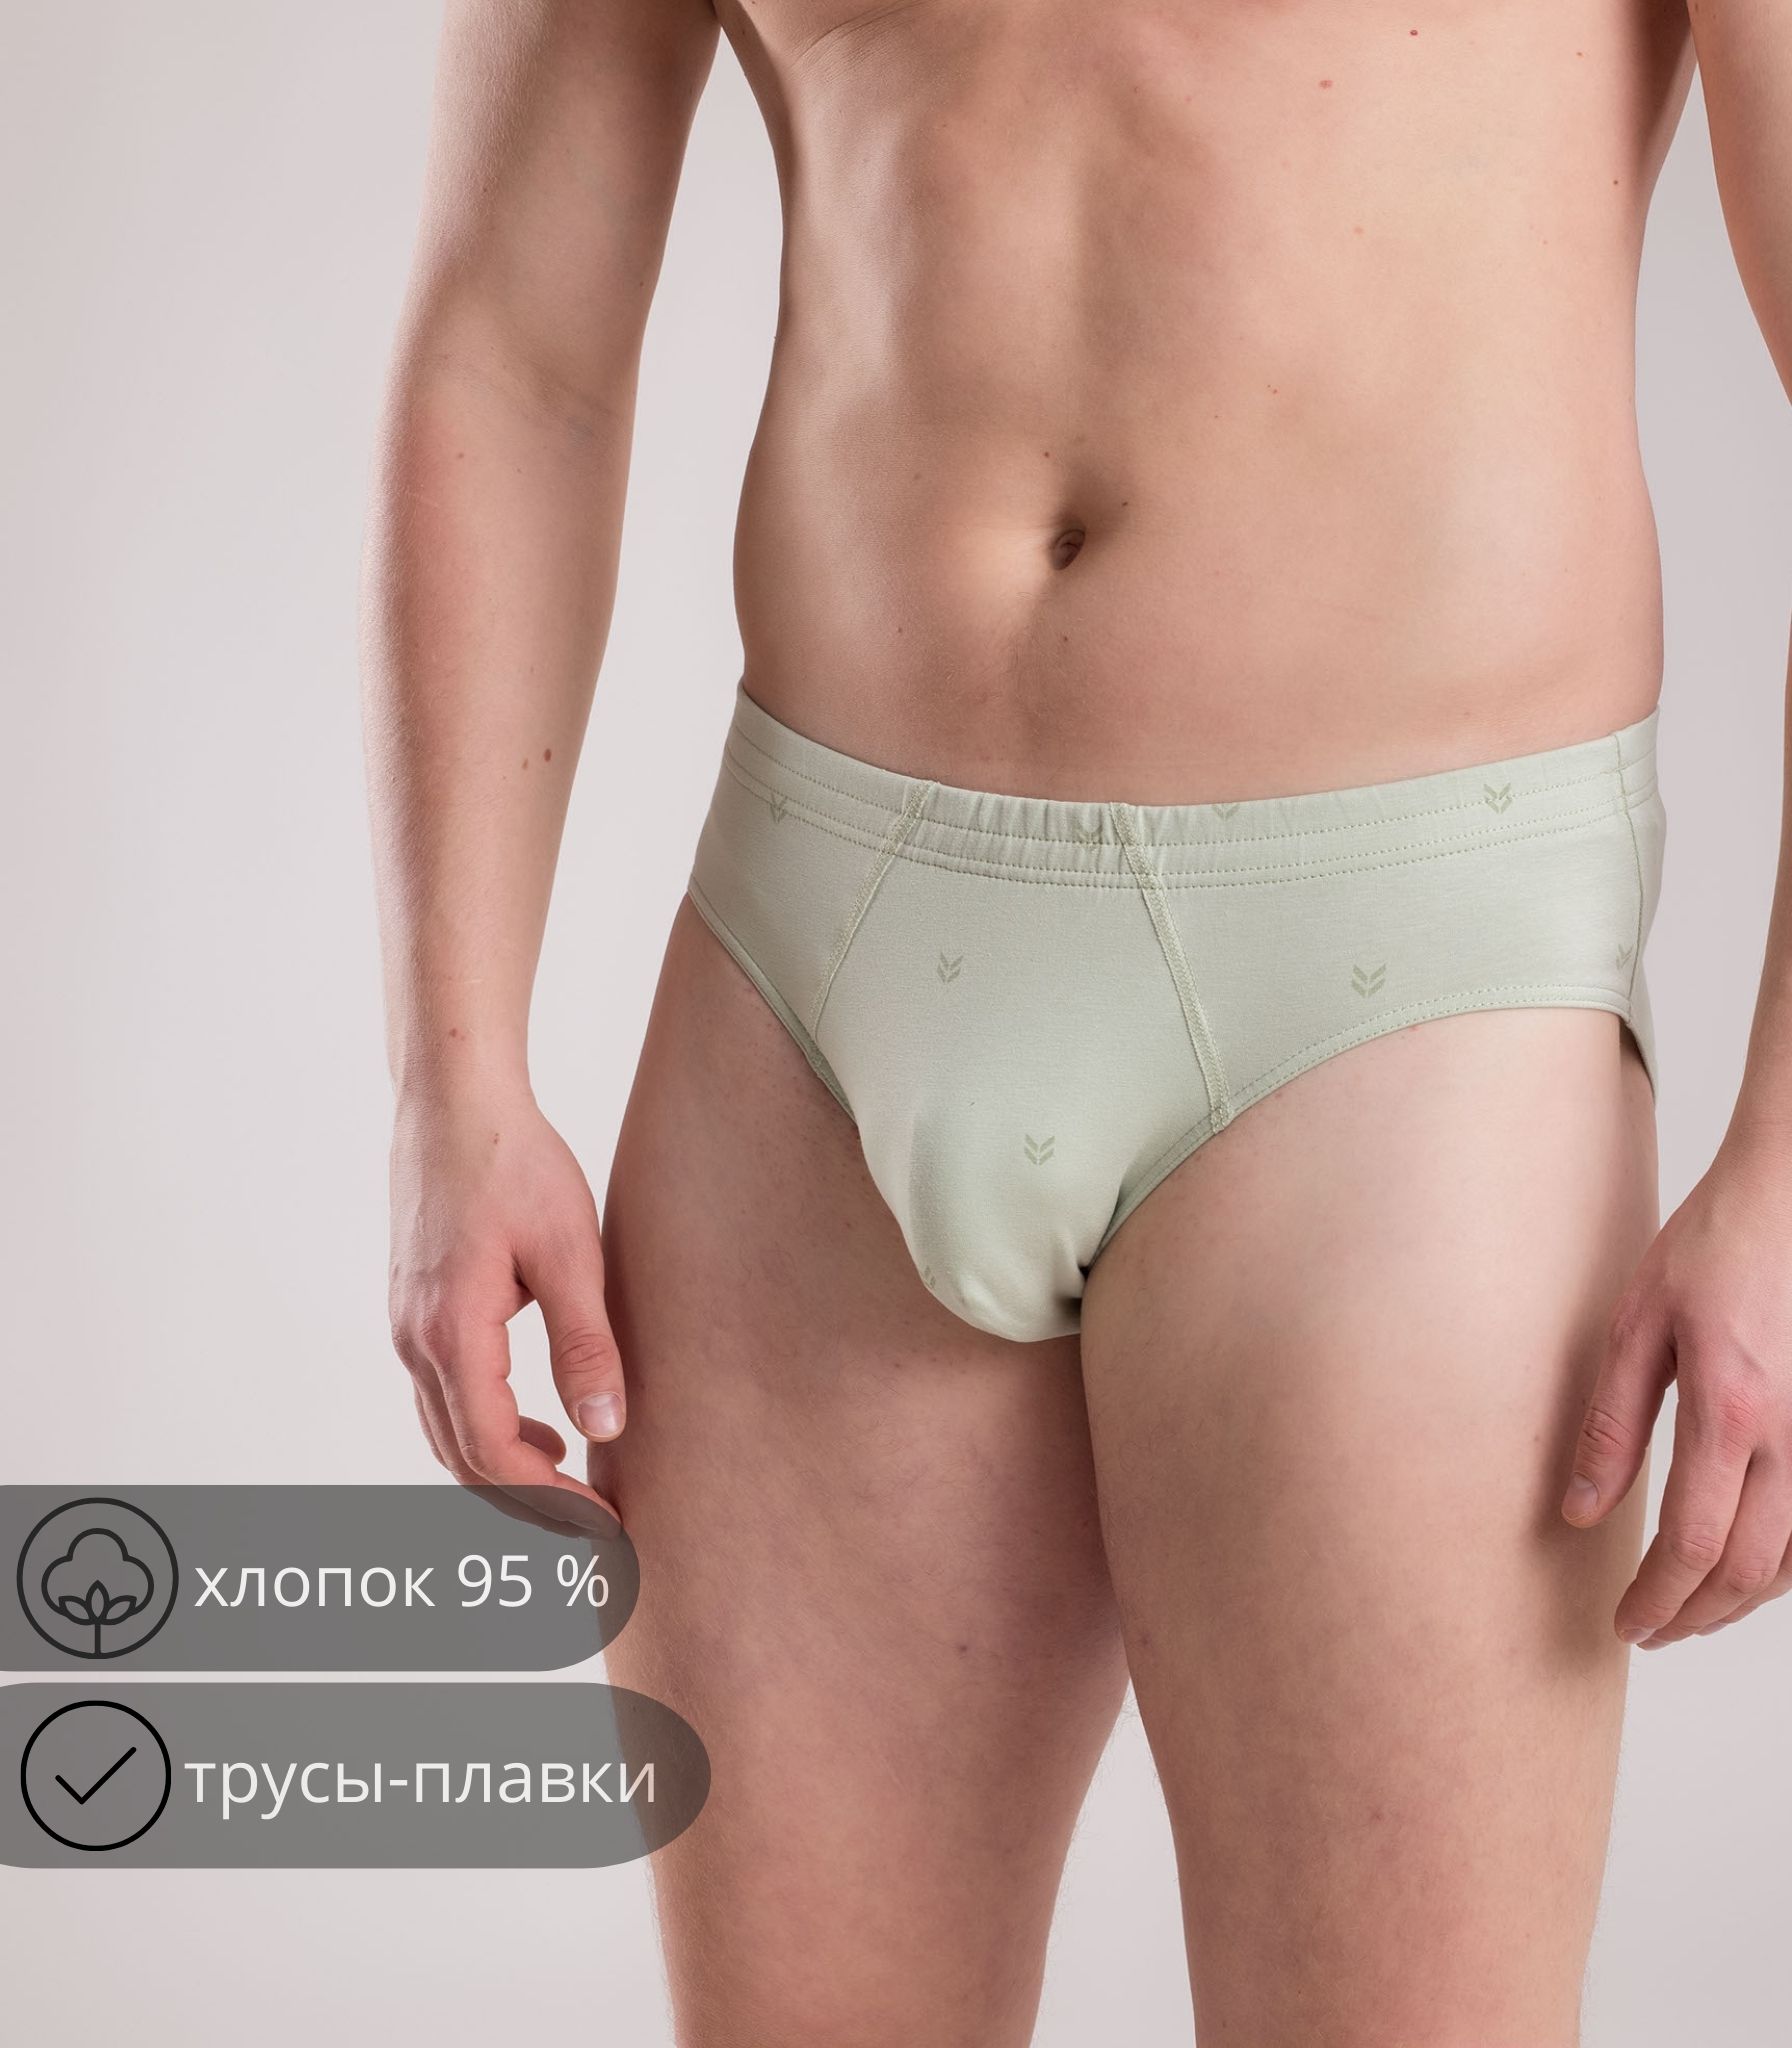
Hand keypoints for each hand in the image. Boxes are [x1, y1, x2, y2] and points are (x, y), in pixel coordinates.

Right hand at [387, 1082, 624, 1532]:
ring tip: (571, 1483)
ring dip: (503, 1466)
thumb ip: (586, 1344)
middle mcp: (415, 1339)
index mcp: (452, 1333)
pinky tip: (537, 1421)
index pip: (493, 1452)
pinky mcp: (414, 1306)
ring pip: (445, 1430)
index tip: (603, 1523)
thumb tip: (606, 1430)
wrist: (454, 1098)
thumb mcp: (571, 1252)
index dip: (549, 1500)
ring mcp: (406, 1324)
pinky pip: (442, 1393)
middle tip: (592, 1526)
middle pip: (460, 1457)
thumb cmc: (515, 1162)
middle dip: (525, 1501)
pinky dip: (485, 1426)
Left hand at [1561, 1125, 1791, 1645]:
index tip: (1625, 1625)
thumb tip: (1580, 1509)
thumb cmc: (1714, 1243)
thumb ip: (1609, 1422)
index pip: (1691, 1542)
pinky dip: (1784, 1564)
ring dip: (1740, 1599)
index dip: (1656, 1598)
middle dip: (1694, 1615)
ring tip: (1687, 1608)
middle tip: (1648, 1631)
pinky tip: (1745, 1564)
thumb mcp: (1638, 1321)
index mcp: (1731, 1409)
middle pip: (1748, 1568)